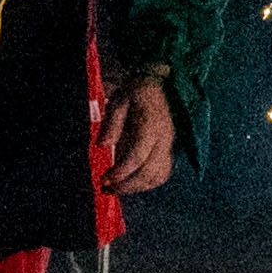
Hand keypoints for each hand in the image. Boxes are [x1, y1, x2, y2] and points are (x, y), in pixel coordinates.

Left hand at [98, 69, 175, 196]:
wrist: (160, 84)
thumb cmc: (136, 92)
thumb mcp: (119, 102)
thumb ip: (111, 124)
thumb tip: (102, 146)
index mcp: (151, 127)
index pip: (138, 157)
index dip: (120, 172)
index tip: (104, 179)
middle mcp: (164, 139)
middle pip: (149, 172)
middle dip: (127, 186)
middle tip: (107, 188)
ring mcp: (169, 145)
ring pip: (159, 176)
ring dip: (138, 187)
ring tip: (117, 188)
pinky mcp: (169, 149)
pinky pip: (163, 173)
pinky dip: (148, 183)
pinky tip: (132, 182)